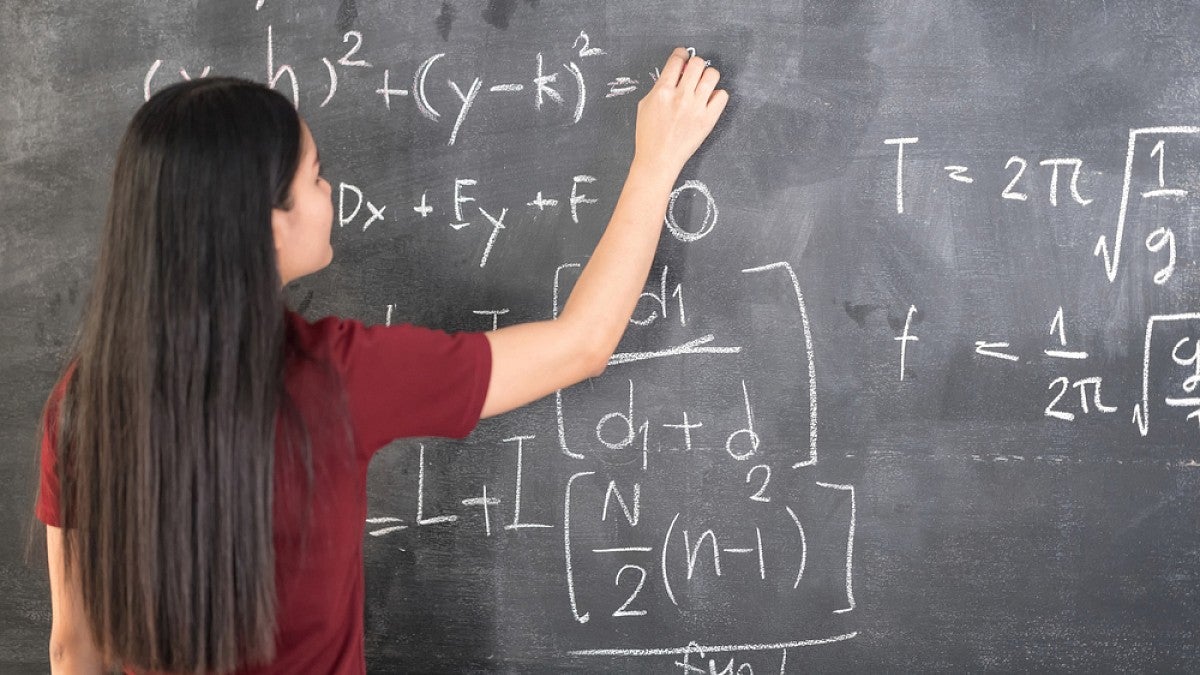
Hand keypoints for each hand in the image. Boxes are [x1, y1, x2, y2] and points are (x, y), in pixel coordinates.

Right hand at [633, 47, 728, 175]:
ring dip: (708, 76)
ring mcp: (696, 108)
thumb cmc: (649, 135)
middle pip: (697, 63)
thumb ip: (660, 87)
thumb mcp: (645, 105)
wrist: (658, 159)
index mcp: (663, 91)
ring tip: (702, 85)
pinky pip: (722, 96)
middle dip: (695, 64)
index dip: (681, 54)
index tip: (683, 56)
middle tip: (693, 73)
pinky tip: (708, 101)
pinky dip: (717, 95)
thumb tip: (675, 72)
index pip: (677, 60)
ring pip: (712, 75)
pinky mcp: (708, 120)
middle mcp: (681, 97)